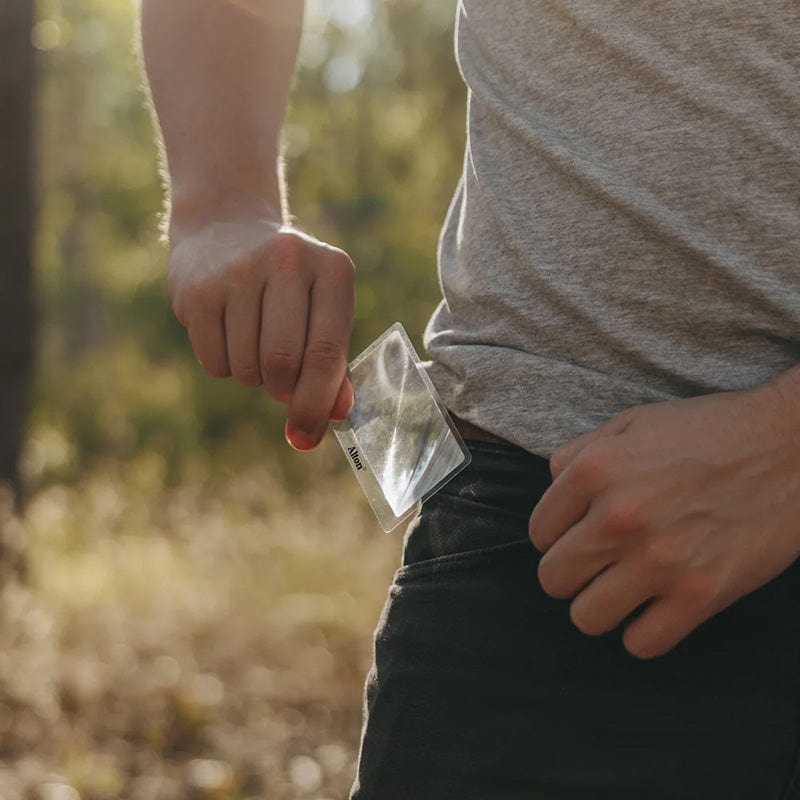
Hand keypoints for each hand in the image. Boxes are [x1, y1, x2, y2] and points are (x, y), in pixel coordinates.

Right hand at [167, 213, 355, 450]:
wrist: (224, 228)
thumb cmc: (288, 287)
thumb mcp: (321, 312)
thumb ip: (333, 365)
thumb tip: (336, 416)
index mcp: (333, 269)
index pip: (327, 352)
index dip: (317, 403)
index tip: (305, 436)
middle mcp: (287, 261)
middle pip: (283, 364)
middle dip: (282, 391)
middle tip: (281, 384)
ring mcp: (238, 270)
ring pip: (248, 367)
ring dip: (252, 376)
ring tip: (254, 341)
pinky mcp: (198, 289)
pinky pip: (215, 362)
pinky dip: (224, 365)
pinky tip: (227, 331)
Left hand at [528, 383, 799, 658]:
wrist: (790, 448)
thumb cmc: (708, 431)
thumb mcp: (632, 423)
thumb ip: (581, 453)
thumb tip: (554, 487)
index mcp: (595, 470)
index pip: (539, 531)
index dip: (556, 534)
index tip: (578, 533)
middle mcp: (618, 517)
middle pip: (554, 579)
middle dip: (570, 573)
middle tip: (598, 562)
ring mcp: (659, 560)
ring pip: (587, 618)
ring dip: (600, 606)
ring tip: (622, 588)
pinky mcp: (701, 594)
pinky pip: (642, 643)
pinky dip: (643, 631)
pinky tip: (655, 607)